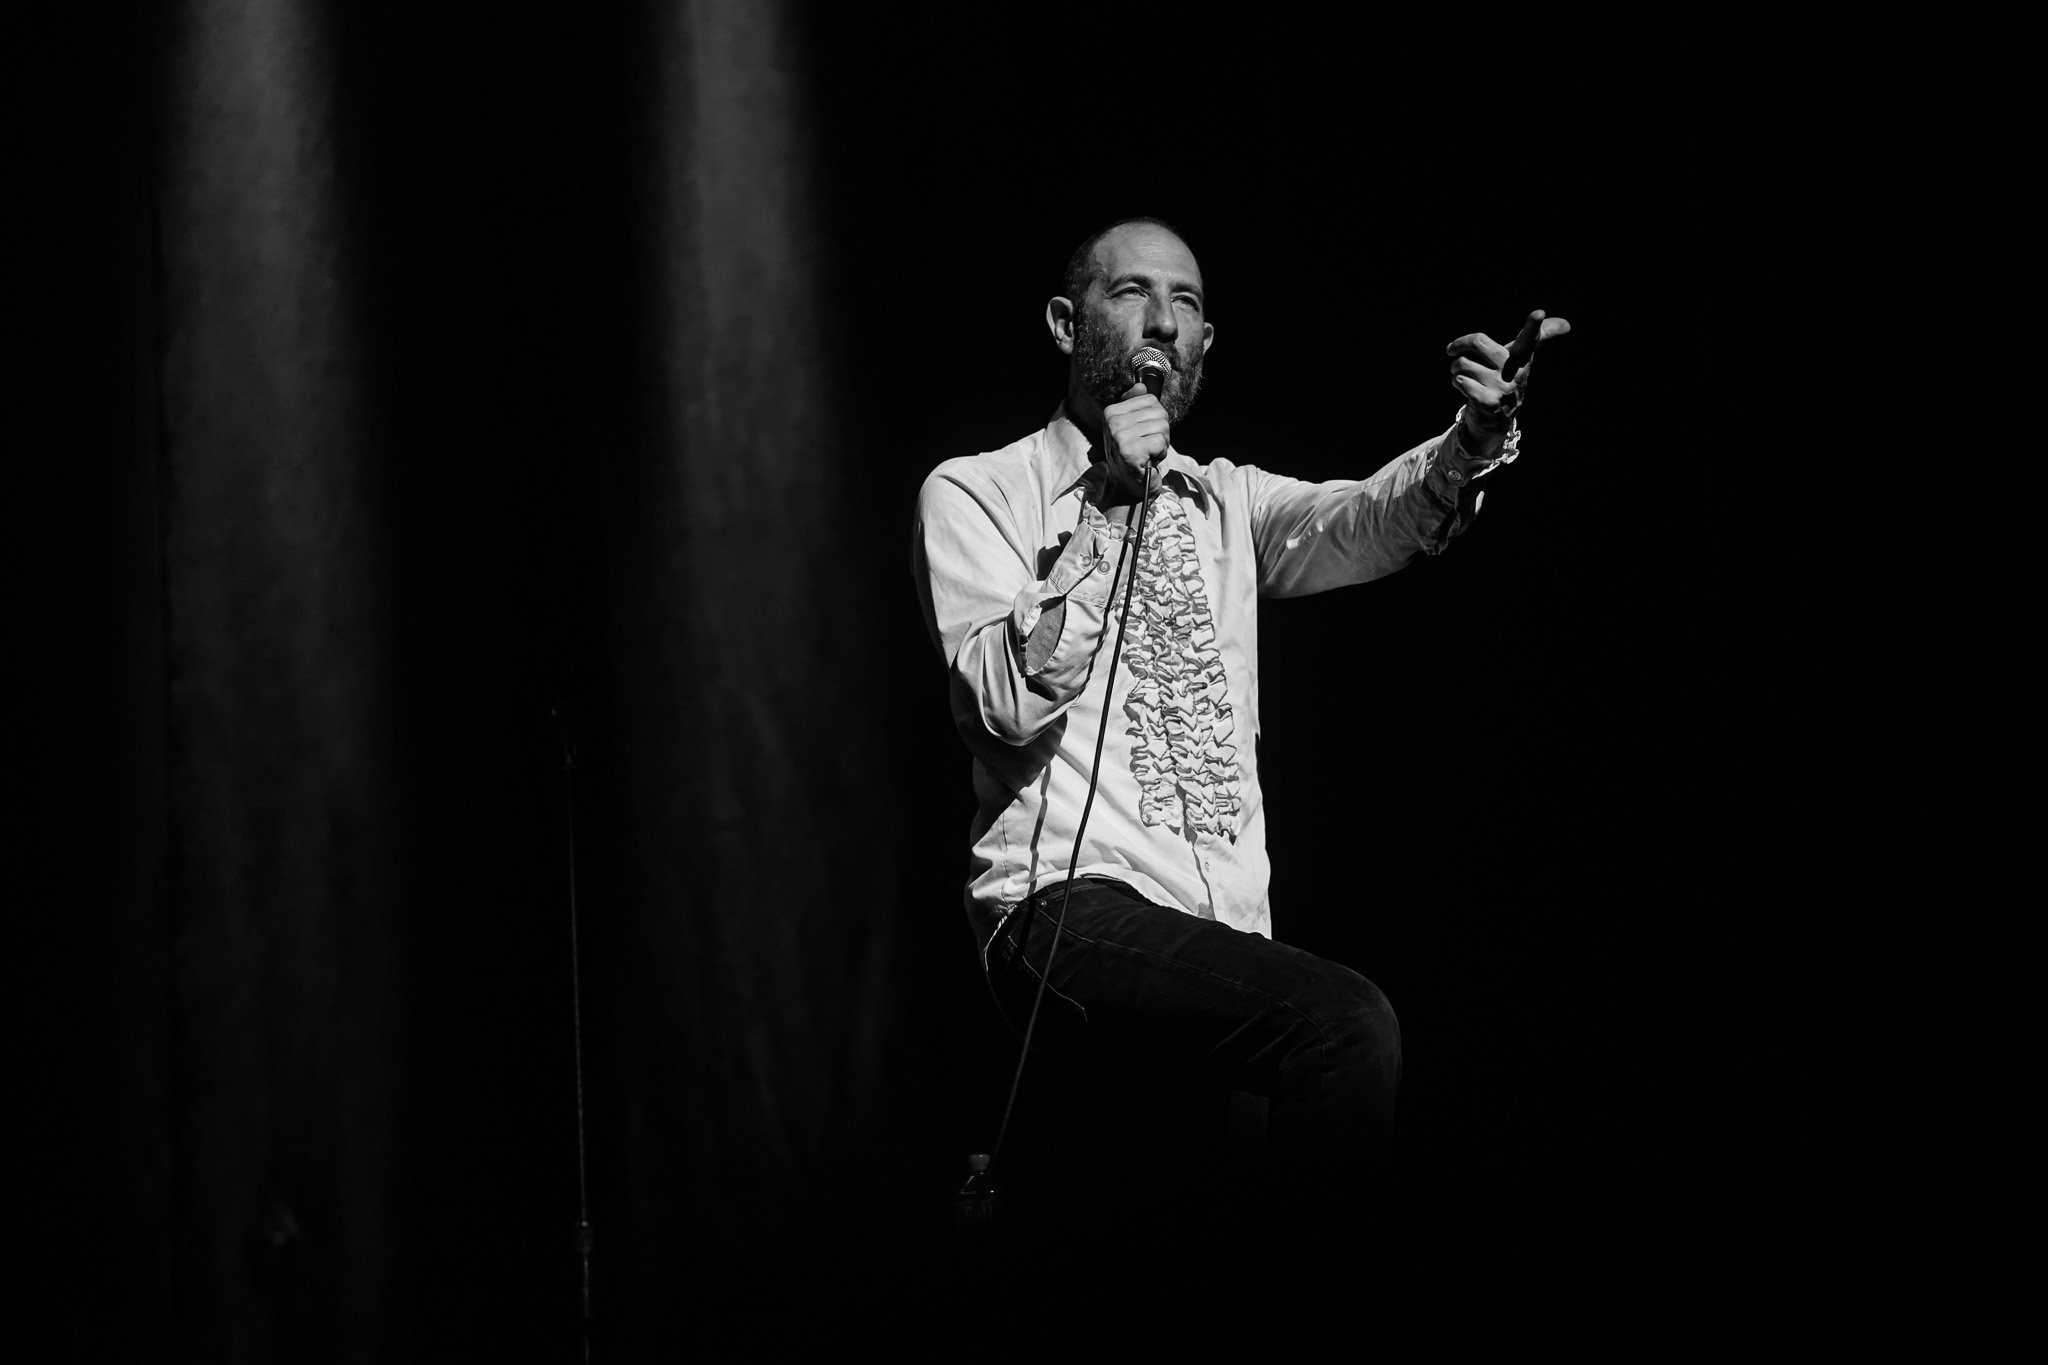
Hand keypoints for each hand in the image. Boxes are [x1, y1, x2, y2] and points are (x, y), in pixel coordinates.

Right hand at [1099, 384, 1169, 503]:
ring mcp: (1120, 437)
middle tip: (1148, 446)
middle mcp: (1113, 423)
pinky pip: (1161, 442)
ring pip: (1162, 426)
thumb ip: (1135, 404)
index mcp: (1111, 412)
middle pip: (1159, 412)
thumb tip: (1140, 385)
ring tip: (1149, 453)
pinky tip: (1150, 460)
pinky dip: (1161, 453)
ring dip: (1162, 443)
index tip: (1144, 433)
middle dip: (1161, 431)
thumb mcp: (1130, 427)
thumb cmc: (1132, 456)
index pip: (1150, 399)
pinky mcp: (1131, 452)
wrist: (1126, 487)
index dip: (1155, 417)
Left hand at [1447, 310, 1570, 444]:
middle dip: (1459, 345)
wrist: (1495, 418)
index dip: (1534, 325)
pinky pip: (1460, 381)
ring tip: (1467, 376)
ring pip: (1463, 363)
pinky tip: (1468, 390)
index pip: (1530, 338)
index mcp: (1522, 356)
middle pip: (1479, 341)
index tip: (1538, 313)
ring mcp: (1502, 387)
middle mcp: (1515, 371)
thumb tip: (1567, 324)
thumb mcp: (1519, 358)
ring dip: (1455, 369)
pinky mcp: (1489, 402)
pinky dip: (1457, 383)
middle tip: (1454, 352)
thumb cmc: (1504, 379)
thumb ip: (1534, 337)